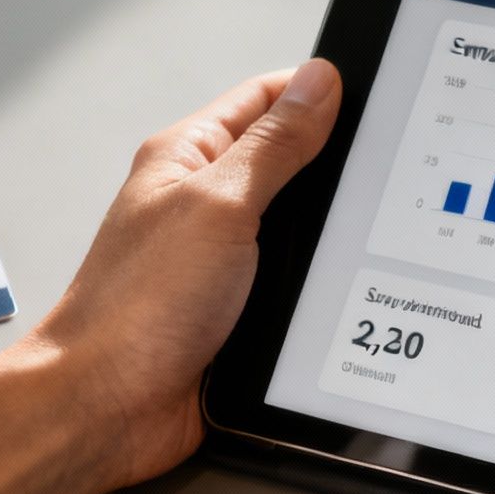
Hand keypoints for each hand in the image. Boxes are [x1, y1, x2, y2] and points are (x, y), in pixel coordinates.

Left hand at [0, 61, 340, 493]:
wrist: (107, 409)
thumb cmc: (134, 310)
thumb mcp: (219, 206)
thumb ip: (275, 145)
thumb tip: (318, 84)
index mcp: (189, 158)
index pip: (266, 99)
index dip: (319, 93)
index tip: (376, 100)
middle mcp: (206, 203)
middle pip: (292, 161)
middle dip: (339, 168)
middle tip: (387, 170)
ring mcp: (225, 258)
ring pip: (302, 228)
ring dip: (332, 236)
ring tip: (371, 230)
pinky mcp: (242, 310)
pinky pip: (299, 283)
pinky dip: (324, 285)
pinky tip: (351, 286)